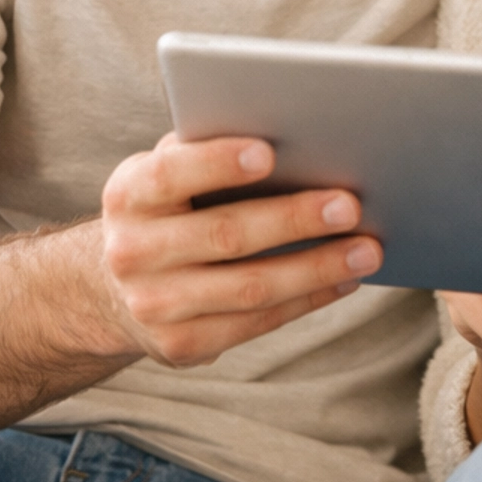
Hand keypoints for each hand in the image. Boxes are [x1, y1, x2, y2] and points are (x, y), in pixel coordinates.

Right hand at [101, 134, 381, 367]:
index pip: (169, 174)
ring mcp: (155, 306)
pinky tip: (344, 280)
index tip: (269, 152)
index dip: (217, 164)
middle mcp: (132, 253)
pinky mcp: (182, 345)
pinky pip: (257, 322)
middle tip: (350, 206)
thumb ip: (205, 152)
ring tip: (367, 250)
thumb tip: (292, 135)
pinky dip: (307, 300)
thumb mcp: (166, 176)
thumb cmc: (166, 211)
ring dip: (316, 268)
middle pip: (225, 236)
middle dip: (293, 220)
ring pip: (250, 288)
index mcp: (128, 196)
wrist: (113, 289)